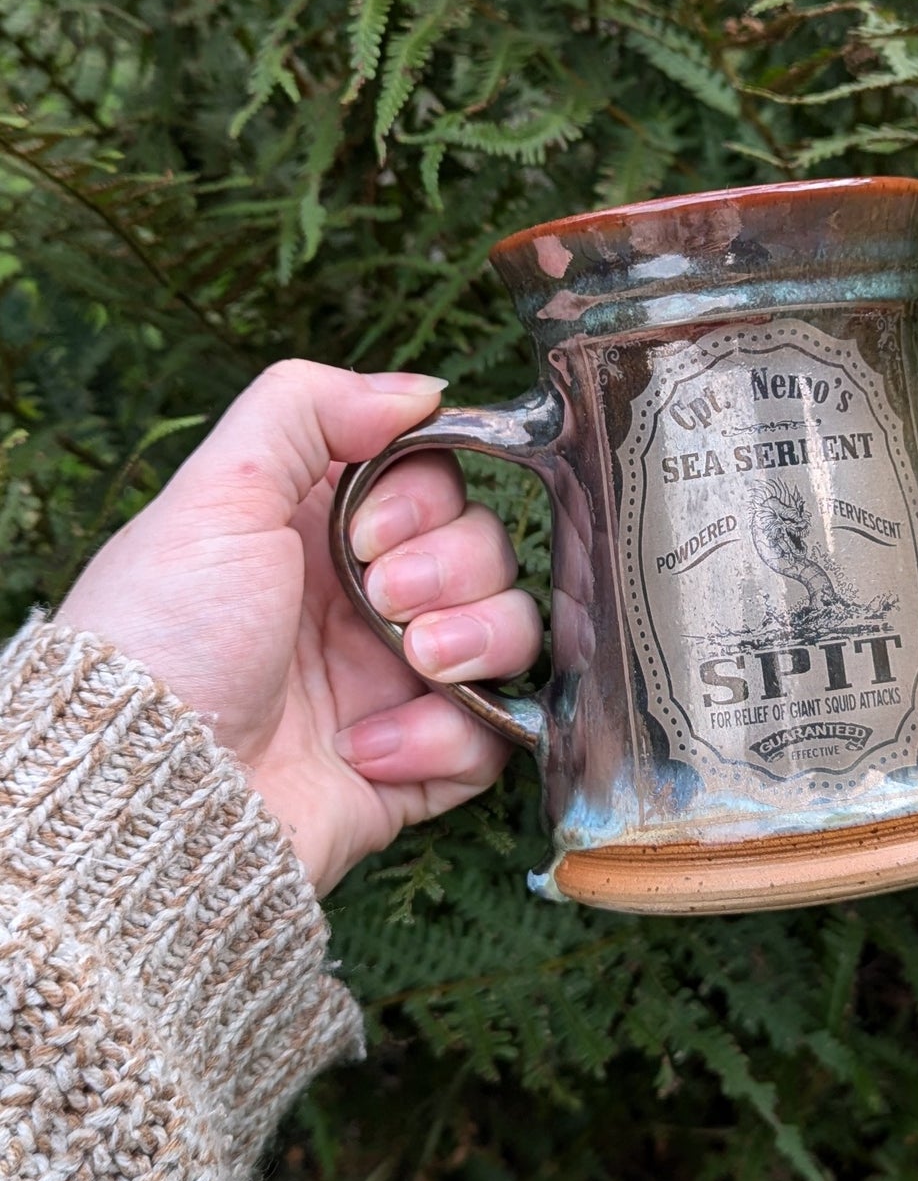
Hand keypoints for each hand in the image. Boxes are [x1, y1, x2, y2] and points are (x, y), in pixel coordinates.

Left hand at [58, 360, 542, 895]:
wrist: (143, 791)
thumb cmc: (164, 636)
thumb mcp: (216, 495)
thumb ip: (306, 409)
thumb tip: (422, 390)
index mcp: (327, 538)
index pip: (439, 488)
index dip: (426, 502)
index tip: (366, 533)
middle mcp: (372, 605)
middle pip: (488, 554)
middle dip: (451, 570)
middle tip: (384, 599)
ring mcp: (398, 686)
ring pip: (511, 636)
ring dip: (475, 641)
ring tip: (412, 665)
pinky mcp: (417, 766)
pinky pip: (491, 737)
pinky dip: (444, 739)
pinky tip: (366, 751)